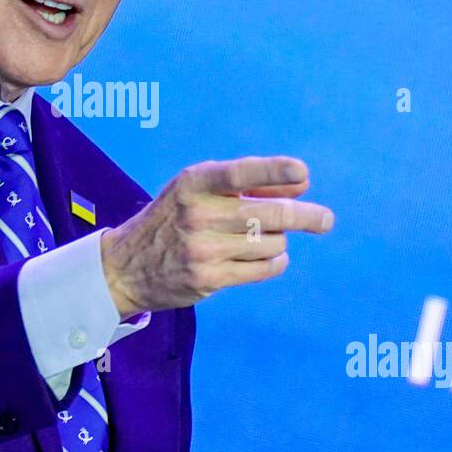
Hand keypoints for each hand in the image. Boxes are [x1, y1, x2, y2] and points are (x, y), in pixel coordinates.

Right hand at [99, 156, 332, 316]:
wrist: (125, 266)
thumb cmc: (173, 218)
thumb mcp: (198, 190)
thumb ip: (247, 186)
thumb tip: (301, 185)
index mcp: (194, 183)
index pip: (240, 173)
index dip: (274, 172)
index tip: (302, 173)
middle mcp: (198, 214)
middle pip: (268, 215)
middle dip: (305, 216)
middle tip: (326, 219)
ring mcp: (202, 249)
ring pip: (270, 244)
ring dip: (278, 241)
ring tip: (263, 238)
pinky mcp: (207, 279)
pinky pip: (261, 269)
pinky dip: (274, 262)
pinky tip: (267, 258)